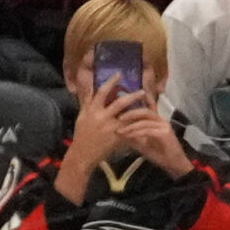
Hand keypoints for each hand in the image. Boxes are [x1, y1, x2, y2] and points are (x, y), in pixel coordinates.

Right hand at [55, 82, 148, 204]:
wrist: (82, 155)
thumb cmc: (82, 134)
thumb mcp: (82, 116)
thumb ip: (87, 100)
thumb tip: (88, 84)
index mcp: (92, 110)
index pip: (102, 92)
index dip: (111, 82)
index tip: (119, 74)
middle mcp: (102, 117)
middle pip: (119, 103)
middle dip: (132, 96)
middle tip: (142, 90)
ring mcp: (110, 128)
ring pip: (127, 116)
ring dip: (138, 109)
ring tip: (148, 105)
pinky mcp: (116, 138)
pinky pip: (129, 129)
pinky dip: (136, 125)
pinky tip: (144, 122)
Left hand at [121, 103, 192, 178]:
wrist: (174, 164)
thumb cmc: (159, 154)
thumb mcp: (142, 144)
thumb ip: (133, 137)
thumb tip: (119, 132)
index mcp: (156, 121)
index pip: (144, 110)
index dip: (132, 109)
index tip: (118, 114)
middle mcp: (161, 120)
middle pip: (144, 112)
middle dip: (130, 114)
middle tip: (118, 119)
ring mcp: (164, 125)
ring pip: (145, 121)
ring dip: (131, 126)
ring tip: (120, 130)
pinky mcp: (165, 133)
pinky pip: (148, 130)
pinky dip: (137, 133)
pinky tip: (128, 136)